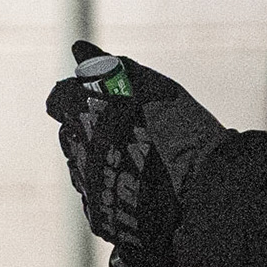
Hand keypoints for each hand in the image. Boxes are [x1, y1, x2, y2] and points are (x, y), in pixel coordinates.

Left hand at [44, 41, 229, 257]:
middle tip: (128, 130)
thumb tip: (78, 49)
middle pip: (70, 134)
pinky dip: (109, 188)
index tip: (100, 99)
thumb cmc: (183, 129)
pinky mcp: (99, 217)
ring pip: (80, 166)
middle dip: (89, 129)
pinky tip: (136, 185)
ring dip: (98, 159)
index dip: (78, 97)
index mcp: (88, 116)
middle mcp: (80, 152)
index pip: (59, 99)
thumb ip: (108, 66)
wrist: (207, 187)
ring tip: (137, 159)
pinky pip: (92, 196)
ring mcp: (88, 188)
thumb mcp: (150, 87)